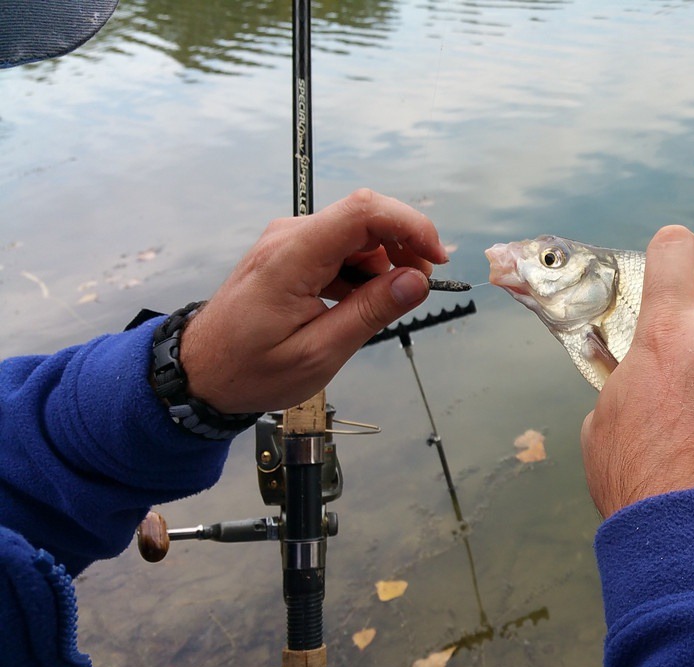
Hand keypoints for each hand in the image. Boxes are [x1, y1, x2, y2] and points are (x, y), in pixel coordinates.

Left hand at [180, 189, 448, 412]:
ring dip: (384, 263)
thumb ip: (370, 312)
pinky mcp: (290, 252)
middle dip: (404, 246)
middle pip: (365, 218)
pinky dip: (362, 269)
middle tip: (418, 288)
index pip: (363, 211)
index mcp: (294, 256)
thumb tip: (417, 281)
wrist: (200, 372)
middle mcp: (290, 236)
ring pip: (355, 234)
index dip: (410, 226)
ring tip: (384, 305)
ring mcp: (289, 241)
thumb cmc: (251, 369)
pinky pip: (339, 247)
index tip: (436, 260)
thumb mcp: (318, 352)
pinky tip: (360, 302)